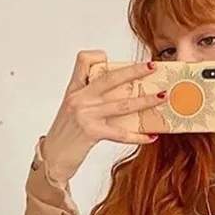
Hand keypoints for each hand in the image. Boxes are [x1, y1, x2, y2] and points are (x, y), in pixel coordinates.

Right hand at [40, 49, 163, 178]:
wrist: (52, 159)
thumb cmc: (64, 136)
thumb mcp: (72, 111)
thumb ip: (89, 100)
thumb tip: (120, 97)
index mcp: (74, 90)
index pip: (83, 60)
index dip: (99, 56)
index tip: (114, 60)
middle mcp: (79, 98)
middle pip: (111, 78)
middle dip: (135, 71)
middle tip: (153, 67)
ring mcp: (85, 114)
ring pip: (123, 104)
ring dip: (146, 101)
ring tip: (162, 97)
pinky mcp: (92, 132)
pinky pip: (121, 133)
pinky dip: (139, 136)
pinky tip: (151, 136)